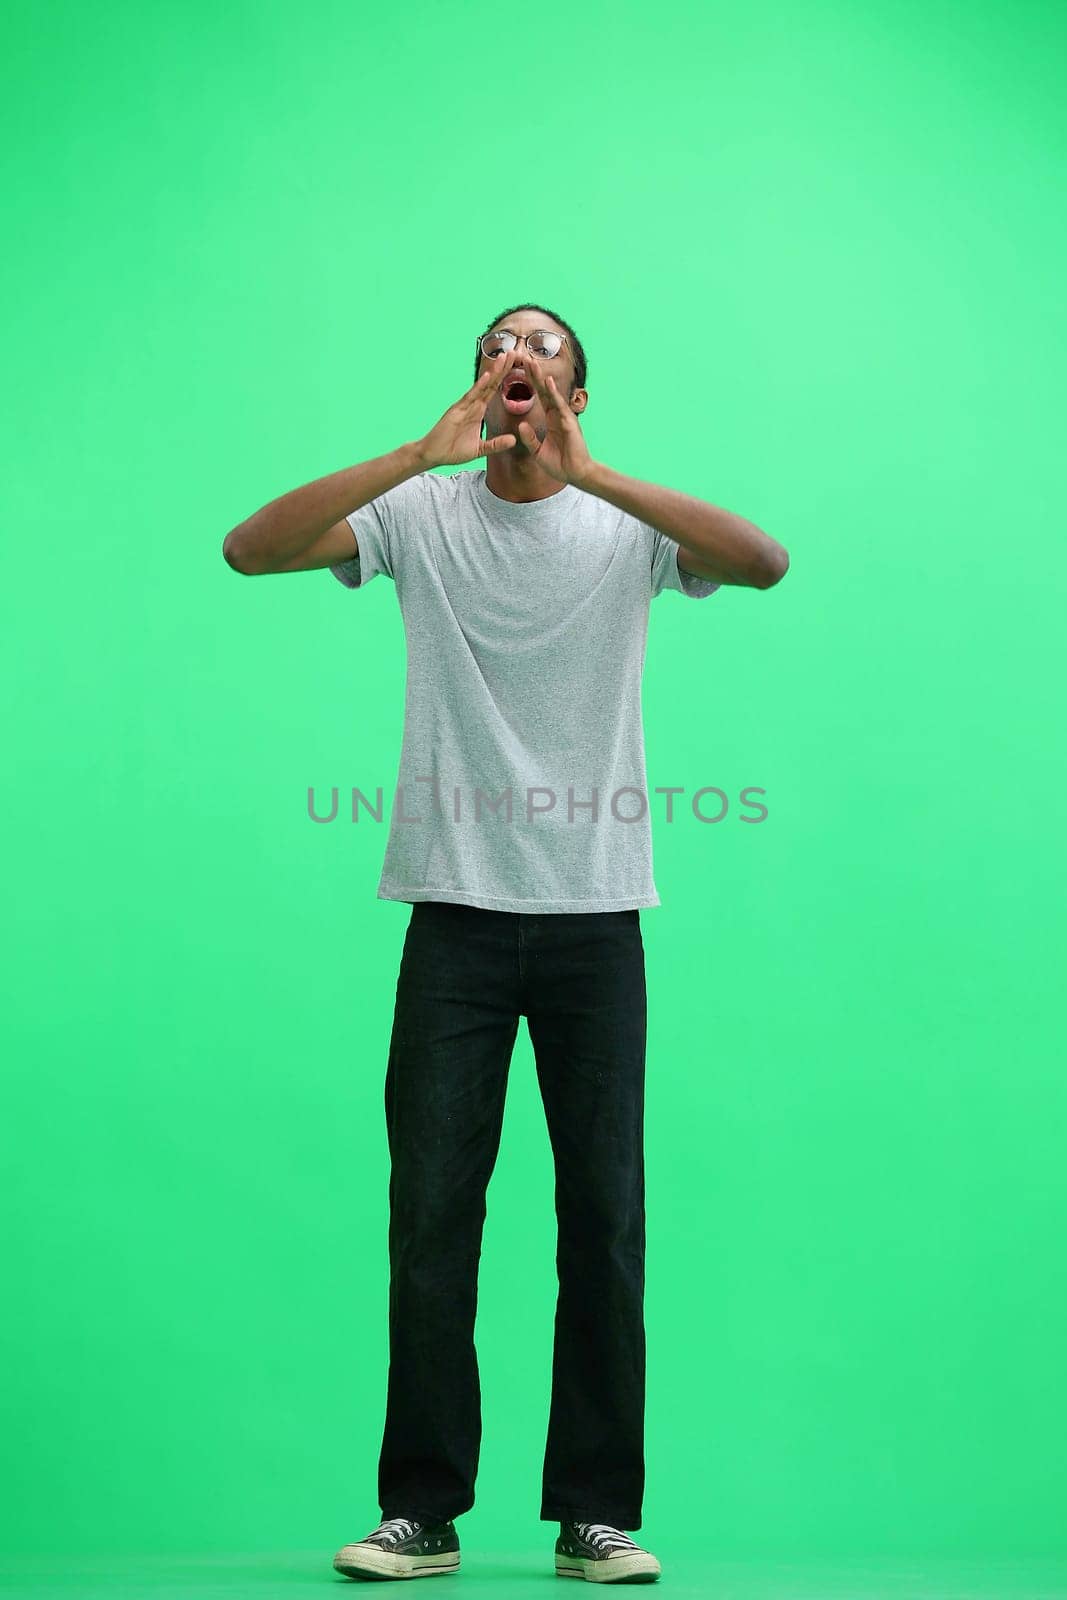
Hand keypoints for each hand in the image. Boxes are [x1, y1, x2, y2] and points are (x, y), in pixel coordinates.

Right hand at [415, 349, 522, 468]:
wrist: (433, 454)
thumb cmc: (452, 450)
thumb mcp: (479, 449)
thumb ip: (496, 444)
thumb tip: (513, 440)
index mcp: (478, 411)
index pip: (494, 391)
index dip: (505, 379)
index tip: (517, 366)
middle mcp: (472, 405)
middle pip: (491, 383)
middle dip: (503, 369)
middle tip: (516, 353)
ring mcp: (464, 406)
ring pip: (483, 386)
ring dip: (494, 372)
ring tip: (505, 358)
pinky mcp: (457, 410)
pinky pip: (470, 396)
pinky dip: (479, 386)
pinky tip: (488, 376)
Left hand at [513, 353, 595, 488]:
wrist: (575, 474)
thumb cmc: (559, 464)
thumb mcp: (537, 451)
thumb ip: (529, 438)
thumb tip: (521, 425)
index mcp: (550, 419)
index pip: (539, 397)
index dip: (530, 384)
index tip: (521, 370)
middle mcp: (557, 414)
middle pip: (544, 390)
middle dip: (534, 374)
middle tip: (524, 358)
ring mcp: (564, 417)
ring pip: (551, 394)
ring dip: (541, 378)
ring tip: (532, 362)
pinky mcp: (569, 423)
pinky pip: (559, 406)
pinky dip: (554, 394)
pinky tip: (548, 382)